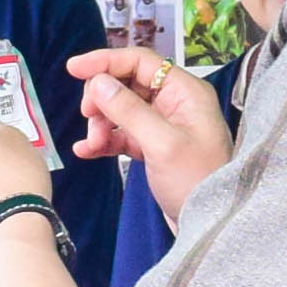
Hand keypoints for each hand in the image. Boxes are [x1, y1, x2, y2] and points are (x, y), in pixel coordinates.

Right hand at [67, 44, 237, 214]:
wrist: (211, 225)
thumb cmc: (198, 182)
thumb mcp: (162, 144)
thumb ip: (129, 110)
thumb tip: (99, 83)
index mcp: (185, 92)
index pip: (141, 62)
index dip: (106, 61)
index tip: (74, 68)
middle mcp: (176, 103)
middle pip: (127, 83)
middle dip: (102, 99)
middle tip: (89, 118)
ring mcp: (165, 125)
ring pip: (121, 109)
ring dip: (101, 123)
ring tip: (93, 143)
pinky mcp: (155, 147)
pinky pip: (123, 134)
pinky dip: (105, 140)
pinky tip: (88, 151)